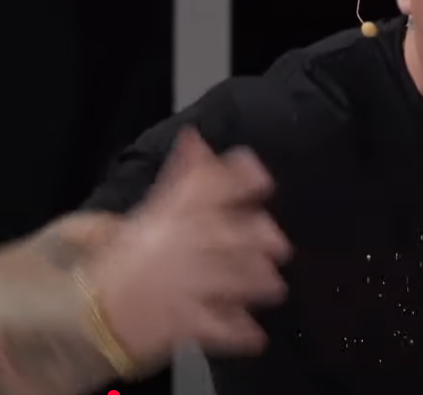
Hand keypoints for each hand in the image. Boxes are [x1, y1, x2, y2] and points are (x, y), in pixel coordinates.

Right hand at [83, 128, 291, 370]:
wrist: (92, 313)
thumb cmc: (127, 260)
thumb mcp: (151, 213)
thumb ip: (182, 178)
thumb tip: (196, 137)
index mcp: (168, 215)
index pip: (204, 185)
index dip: (237, 177)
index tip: (261, 176)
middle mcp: (178, 245)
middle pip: (227, 233)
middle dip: (259, 237)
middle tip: (279, 246)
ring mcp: (180, 284)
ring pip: (231, 278)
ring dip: (257, 282)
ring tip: (273, 286)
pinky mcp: (180, 322)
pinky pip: (218, 328)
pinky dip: (240, 333)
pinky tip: (256, 335)